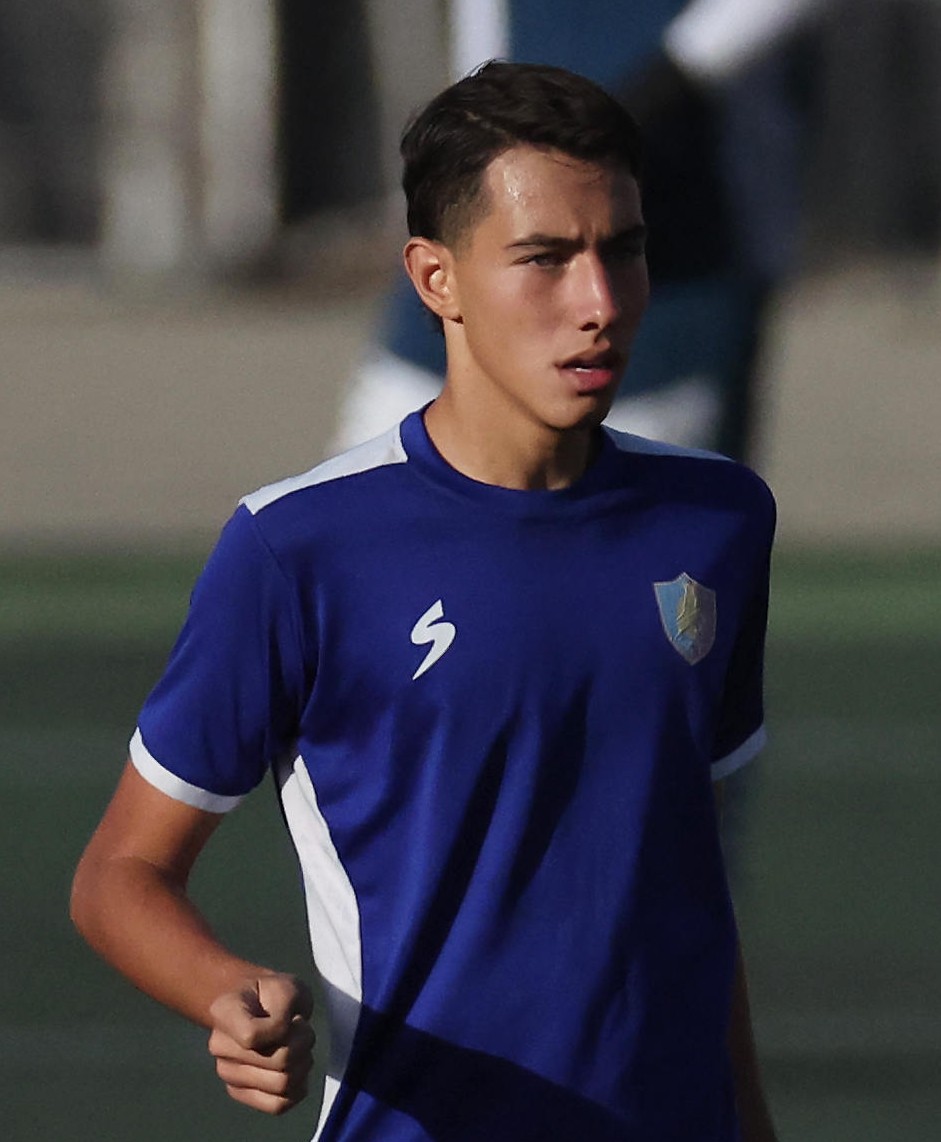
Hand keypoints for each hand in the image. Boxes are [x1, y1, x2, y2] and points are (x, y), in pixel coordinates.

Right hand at [208, 974, 314, 1114]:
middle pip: (277, 1062)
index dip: (284, 1028)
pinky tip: (297, 1070)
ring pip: (281, 1085)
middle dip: (302, 1044)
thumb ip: (284, 1010)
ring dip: (303, 1064)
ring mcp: (228, 1073)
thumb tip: (283, 1048)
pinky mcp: (240, 1092)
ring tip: (299, 1047)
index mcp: (224, 1012)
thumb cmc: (274, 995)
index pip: (253, 1036)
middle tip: (301, 1030)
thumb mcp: (285, 987)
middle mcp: (219, 1045)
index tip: (290, 1016)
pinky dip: (297, 1089)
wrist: (259, 1006)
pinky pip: (277, 1105)